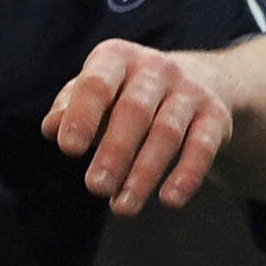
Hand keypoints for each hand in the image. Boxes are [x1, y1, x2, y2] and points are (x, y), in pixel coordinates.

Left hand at [42, 40, 232, 216]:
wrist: (196, 81)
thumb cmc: (125, 93)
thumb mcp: (96, 92)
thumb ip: (70, 108)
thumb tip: (50, 128)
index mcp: (116, 57)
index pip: (96, 84)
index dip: (82, 115)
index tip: (68, 149)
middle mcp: (154, 68)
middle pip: (133, 112)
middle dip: (114, 152)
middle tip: (95, 188)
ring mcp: (189, 90)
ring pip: (166, 133)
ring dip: (144, 173)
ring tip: (122, 207)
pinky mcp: (216, 115)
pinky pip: (203, 146)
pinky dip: (187, 174)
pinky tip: (169, 200)